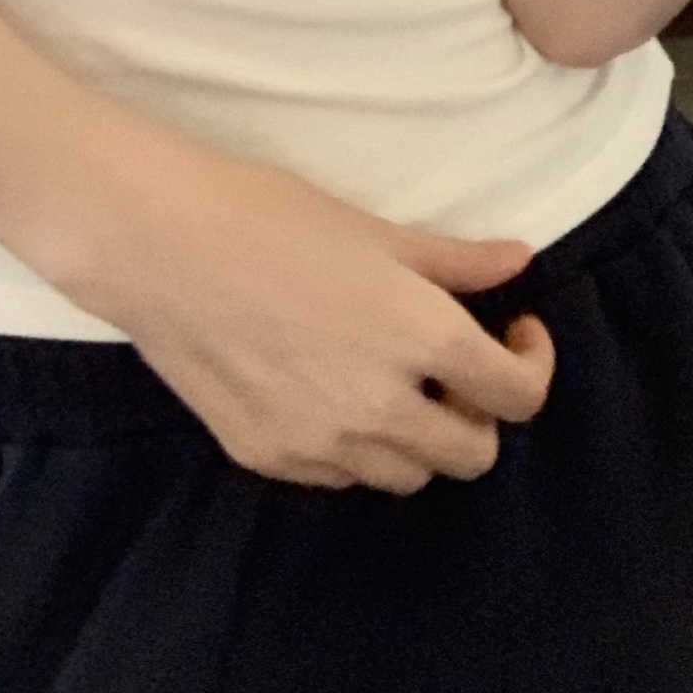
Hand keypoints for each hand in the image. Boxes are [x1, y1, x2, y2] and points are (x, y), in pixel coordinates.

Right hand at [70, 145, 555, 493]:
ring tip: (389, 377)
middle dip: (477, 411)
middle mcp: (381, 408)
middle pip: (473, 454)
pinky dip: (355, 447)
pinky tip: (328, 389)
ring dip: (419, 436)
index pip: (517, 397)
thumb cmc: (270, 217)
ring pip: (409, 475)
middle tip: (451, 361)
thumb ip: (457, 261)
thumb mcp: (375, 230)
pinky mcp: (269, 458)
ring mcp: (322, 445)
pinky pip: (341, 475)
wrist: (161, 245)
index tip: (512, 332)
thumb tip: (519, 261)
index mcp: (421, 339)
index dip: (531, 366)